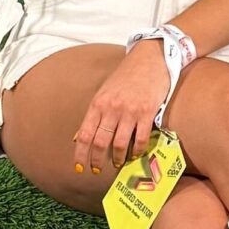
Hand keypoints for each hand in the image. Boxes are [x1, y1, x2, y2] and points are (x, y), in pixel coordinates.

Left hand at [74, 40, 170, 178]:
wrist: (149, 59)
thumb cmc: (126, 76)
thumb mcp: (104, 92)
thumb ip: (94, 115)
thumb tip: (79, 138)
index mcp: (98, 104)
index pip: (85, 135)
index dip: (81, 154)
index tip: (80, 167)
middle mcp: (112, 108)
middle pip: (100, 142)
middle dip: (97, 160)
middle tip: (97, 169)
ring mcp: (129, 111)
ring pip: (120, 144)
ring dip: (118, 158)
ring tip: (118, 162)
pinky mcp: (147, 113)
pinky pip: (140, 139)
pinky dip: (137, 151)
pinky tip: (135, 154)